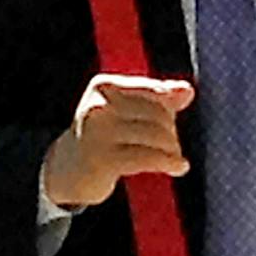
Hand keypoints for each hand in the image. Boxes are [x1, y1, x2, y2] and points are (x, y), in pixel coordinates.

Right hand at [41, 74, 195, 208]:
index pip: (154, 91)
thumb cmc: (103, 135)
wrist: (67, 170)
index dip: (169, 109)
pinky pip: (149, 157)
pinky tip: (179, 168)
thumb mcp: (125, 110)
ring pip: (155, 135)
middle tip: (173, 147)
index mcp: (104, 86)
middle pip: (156, 114)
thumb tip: (188, 91)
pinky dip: (169, 162)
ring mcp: (98, 133)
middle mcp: (98, 105)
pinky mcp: (103, 160)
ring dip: (172, 149)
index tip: (172, 124)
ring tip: (175, 158)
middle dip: (170, 131)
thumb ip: (157, 97)